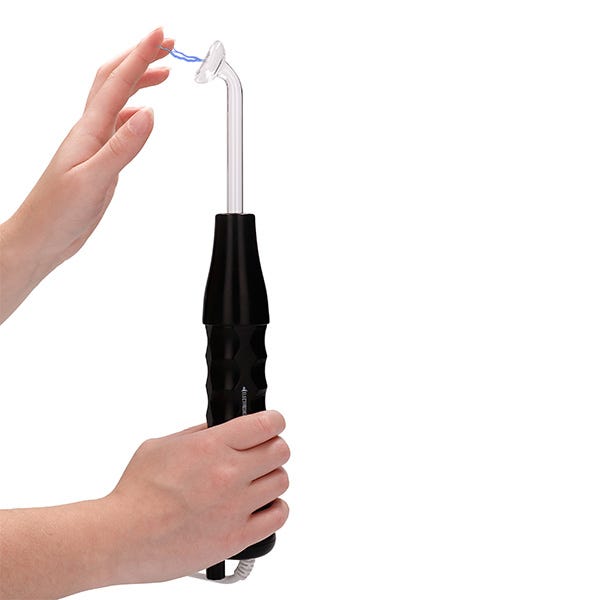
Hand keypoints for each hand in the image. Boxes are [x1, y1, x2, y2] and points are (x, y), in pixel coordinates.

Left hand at [0, 28, 171, 322]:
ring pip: (117, 100)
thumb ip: (122, 147)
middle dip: (141, 57)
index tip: (161, 36)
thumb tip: (148, 114)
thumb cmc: (57, 212)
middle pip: (114, 80)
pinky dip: (135, 111)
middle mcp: (90, 131)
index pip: (117, 82)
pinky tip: (143, 117)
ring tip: (163, 73)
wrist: (40, 237)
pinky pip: (118, 125)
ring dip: (139, 80)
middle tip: (167, 45)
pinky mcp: (99, 160)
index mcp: (88, 131)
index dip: (140, 56)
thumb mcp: (93, 180)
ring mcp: (94, 144)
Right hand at [0, 412, 289, 597]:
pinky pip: (277, 517)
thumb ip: (197, 433)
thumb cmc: (135, 493)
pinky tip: (262, 506)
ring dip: (272, 477)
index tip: (273, 423)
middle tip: (264, 452)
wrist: (120, 537)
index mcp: (210, 446)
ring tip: (257, 481)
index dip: (274, 420)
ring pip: (281, 481)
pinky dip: (275, 508)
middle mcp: (228, 474)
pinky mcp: (235, 537)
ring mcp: (234, 507)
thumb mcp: (162, 445)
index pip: (266, 424)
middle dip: (274, 447)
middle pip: (280, 450)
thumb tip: (220, 427)